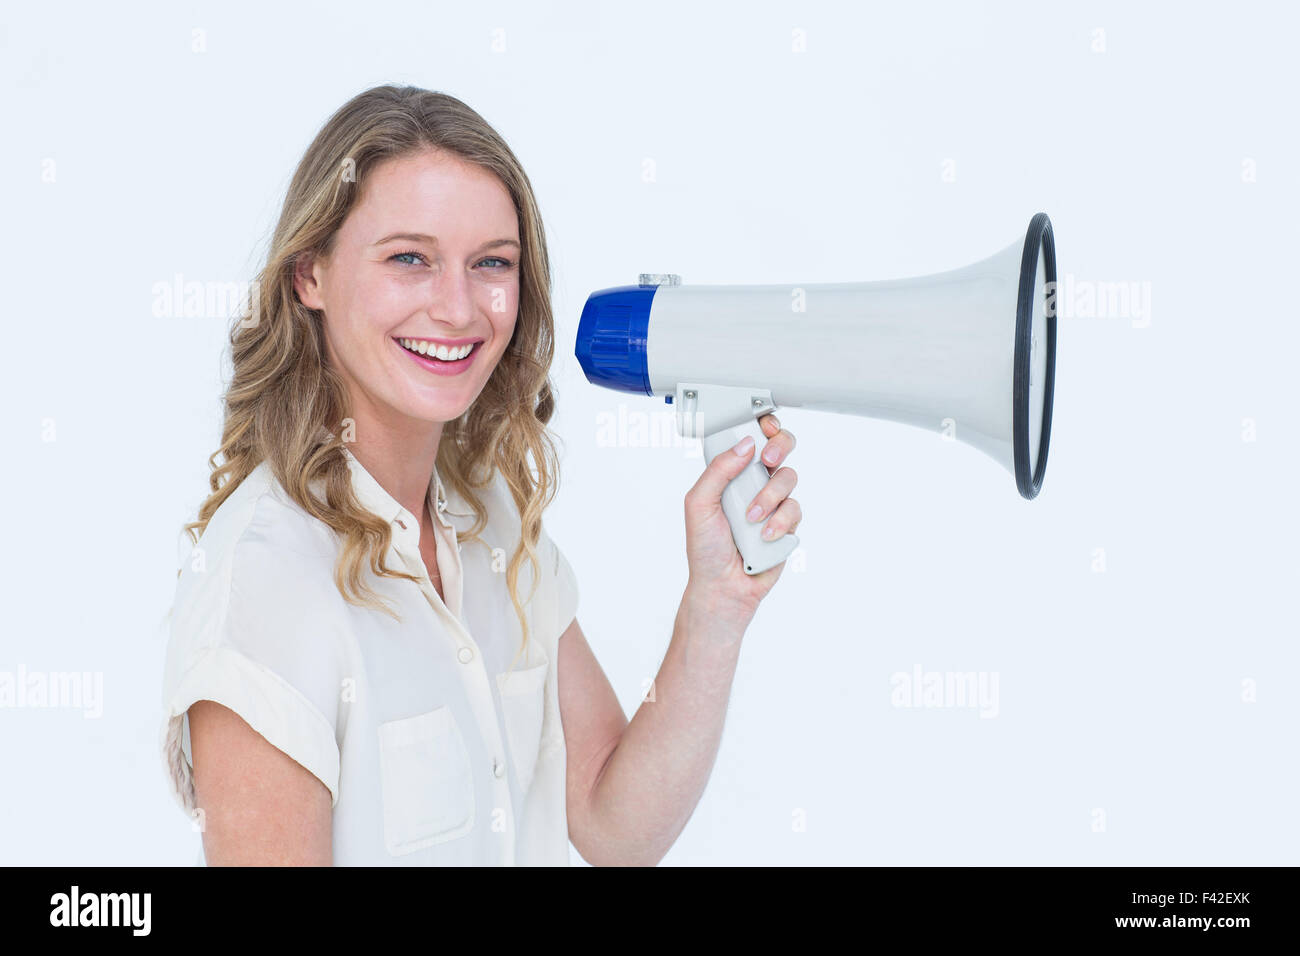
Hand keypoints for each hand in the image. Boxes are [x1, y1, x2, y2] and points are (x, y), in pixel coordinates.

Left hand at [683, 413, 800, 621]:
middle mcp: (754, 484)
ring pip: (789, 479)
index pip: (751, 440)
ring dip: (770, 497)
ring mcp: (773, 503)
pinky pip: (795, 509)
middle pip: (781, 448)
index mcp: (731, 474)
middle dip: (779, 446)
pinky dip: (780, 522)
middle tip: (768, 460)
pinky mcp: (787, 524)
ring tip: (752, 518)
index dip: (763, 427)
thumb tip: (745, 445)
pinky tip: (765, 536)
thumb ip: (718, 471)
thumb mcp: (699, 504)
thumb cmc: (706, 548)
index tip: (765, 425)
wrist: (723, 586)